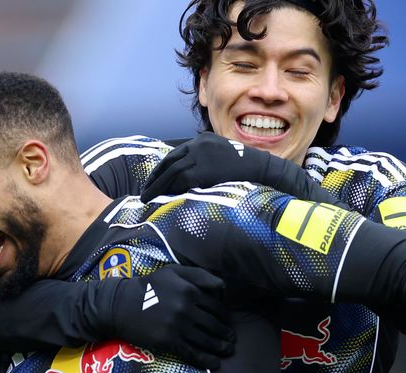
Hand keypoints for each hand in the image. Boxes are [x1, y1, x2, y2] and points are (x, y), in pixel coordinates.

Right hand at [109, 264, 234, 369]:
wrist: (121, 304)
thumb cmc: (149, 286)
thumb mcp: (174, 271)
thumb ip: (199, 275)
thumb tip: (222, 287)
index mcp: (190, 291)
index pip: (216, 307)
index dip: (225, 317)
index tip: (227, 323)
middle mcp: (187, 308)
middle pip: (214, 325)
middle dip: (226, 334)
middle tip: (232, 340)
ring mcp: (178, 326)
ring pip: (206, 340)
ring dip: (220, 348)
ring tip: (227, 351)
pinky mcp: (168, 341)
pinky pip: (192, 353)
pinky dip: (206, 360)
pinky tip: (214, 364)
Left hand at [142, 131, 269, 201]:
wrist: (261, 167)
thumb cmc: (246, 166)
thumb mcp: (223, 155)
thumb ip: (207, 159)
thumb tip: (193, 174)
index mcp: (202, 140)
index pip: (176, 154)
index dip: (162, 168)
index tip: (154, 178)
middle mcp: (198, 146)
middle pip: (170, 162)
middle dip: (155, 177)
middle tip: (145, 190)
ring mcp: (199, 157)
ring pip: (171, 173)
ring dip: (157, 186)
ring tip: (147, 198)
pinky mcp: (202, 171)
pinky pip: (180, 181)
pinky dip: (170, 190)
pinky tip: (163, 198)